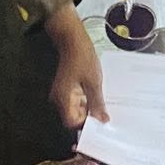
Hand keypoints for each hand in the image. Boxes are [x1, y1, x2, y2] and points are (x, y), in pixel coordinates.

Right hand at [45, 5, 107, 130]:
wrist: (73, 40)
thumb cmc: (82, 58)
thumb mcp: (94, 82)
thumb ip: (97, 103)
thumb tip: (102, 121)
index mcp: (63, 98)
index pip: (72, 122)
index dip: (85, 124)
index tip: (99, 122)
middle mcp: (60, 98)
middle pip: (74, 116)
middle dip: (89, 116)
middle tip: (105, 113)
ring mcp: (63, 93)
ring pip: (76, 108)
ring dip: (89, 107)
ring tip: (103, 103)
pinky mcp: (67, 88)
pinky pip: (77, 99)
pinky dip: (87, 99)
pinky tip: (97, 95)